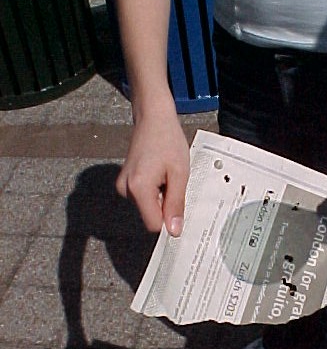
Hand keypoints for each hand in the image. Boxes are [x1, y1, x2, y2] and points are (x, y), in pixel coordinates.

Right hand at [116, 112, 189, 234]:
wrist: (153, 118)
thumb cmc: (167, 139)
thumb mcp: (179, 173)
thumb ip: (176, 203)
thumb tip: (174, 230)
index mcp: (138, 188)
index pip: (154, 224)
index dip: (169, 221)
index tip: (180, 209)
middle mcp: (125, 189)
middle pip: (150, 215)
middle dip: (166, 205)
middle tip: (174, 182)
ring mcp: (122, 185)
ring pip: (147, 206)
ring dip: (161, 196)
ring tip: (167, 174)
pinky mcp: (124, 181)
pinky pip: (143, 196)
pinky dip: (155, 190)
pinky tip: (159, 172)